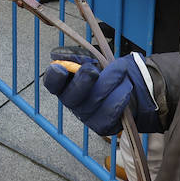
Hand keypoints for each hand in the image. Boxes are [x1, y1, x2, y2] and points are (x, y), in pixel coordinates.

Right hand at [41, 48, 160, 135]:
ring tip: (120, 72)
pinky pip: (111, 111)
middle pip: (71, 96)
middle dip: (83, 80)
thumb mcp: (93, 57)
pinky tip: (125, 88)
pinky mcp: (101, 126)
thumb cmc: (106, 70)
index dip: (53, 77)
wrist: (128, 84)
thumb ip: (77, 55)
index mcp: (64, 83)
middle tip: (94, 70)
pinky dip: (121, 94)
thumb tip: (58, 54)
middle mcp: (71, 101)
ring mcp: (85, 116)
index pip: (51, 83)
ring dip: (111, 81)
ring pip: (95, 100)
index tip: (61, 68)